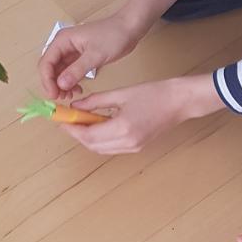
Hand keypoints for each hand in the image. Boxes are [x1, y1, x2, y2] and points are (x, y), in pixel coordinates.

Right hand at [40, 14, 138, 98]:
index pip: (46, 63)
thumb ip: (77, 70)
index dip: (47, 81)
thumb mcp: (95, 55)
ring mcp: (71, 51)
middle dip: (53, 84)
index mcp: (62, 40)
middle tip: (62, 98)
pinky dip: (70, 82)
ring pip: (59, 72)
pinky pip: (69, 72)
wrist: (129, 28)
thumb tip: (61, 84)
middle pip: (50, 68)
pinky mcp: (80, 57)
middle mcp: (63, 45)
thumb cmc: (113, 36)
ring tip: (71, 95)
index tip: (54, 95)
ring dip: (61, 85)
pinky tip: (78, 89)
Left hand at [60, 75, 220, 154]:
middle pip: (93, 146)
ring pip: (101, 148)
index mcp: (123, 128)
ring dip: (88, 137)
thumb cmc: (155, 93)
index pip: (89, 135)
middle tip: (67, 119)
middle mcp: (128, 142)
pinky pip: (111, 147)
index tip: (61, 119)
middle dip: (77, 134)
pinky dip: (100, 138)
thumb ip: (96, 101)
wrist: (180, 102)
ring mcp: (133, 147)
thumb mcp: (122, 93)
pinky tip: (97, 124)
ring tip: (80, 120)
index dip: (72, 129)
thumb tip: (76, 106)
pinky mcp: (137, 146)